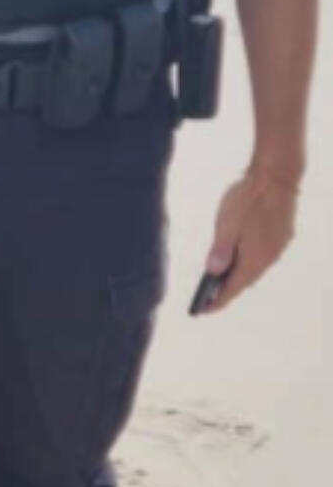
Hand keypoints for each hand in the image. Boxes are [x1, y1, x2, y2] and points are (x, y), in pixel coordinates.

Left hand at [197, 165, 300, 312]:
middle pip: (245, 281)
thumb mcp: (227, 223)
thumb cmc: (249, 197)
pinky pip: (264, 257)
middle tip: (209, 297)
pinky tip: (239, 257)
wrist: (277, 175)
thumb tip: (212, 272)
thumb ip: (220, 250)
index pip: (232, 289)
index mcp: (253, 259)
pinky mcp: (283, 237)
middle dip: (227, 290)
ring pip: (255, 269)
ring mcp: (278, 248)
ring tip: (222, 279)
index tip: (203, 311)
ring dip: (239, 275)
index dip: (217, 301)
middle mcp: (268, 258)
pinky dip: (249, 262)